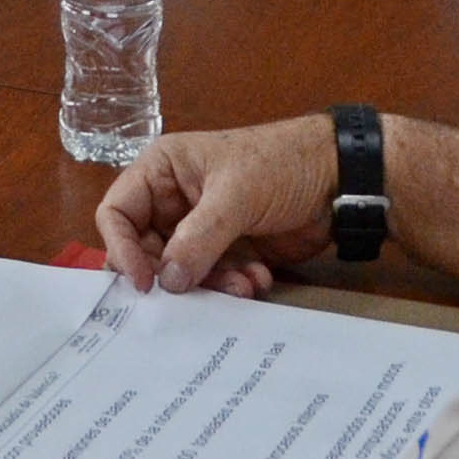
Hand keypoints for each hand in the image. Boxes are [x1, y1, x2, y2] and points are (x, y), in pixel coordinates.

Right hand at [97, 116, 339, 296]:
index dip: (121, 248)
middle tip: (197, 293)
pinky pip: (213, 278)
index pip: (118, 213)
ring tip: (243, 286)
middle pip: (148, 250)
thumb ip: (197, 239)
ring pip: (181, 271)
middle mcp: (173, 199)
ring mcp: (201, 226)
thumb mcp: (235, 196)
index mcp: (162, 171)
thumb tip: (167, 283)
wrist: (341, 179)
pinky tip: (259, 279)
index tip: (144, 283)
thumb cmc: (281, 165)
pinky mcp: (228, 249)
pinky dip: (233, 284)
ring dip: (210, 284)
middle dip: (174, 274)